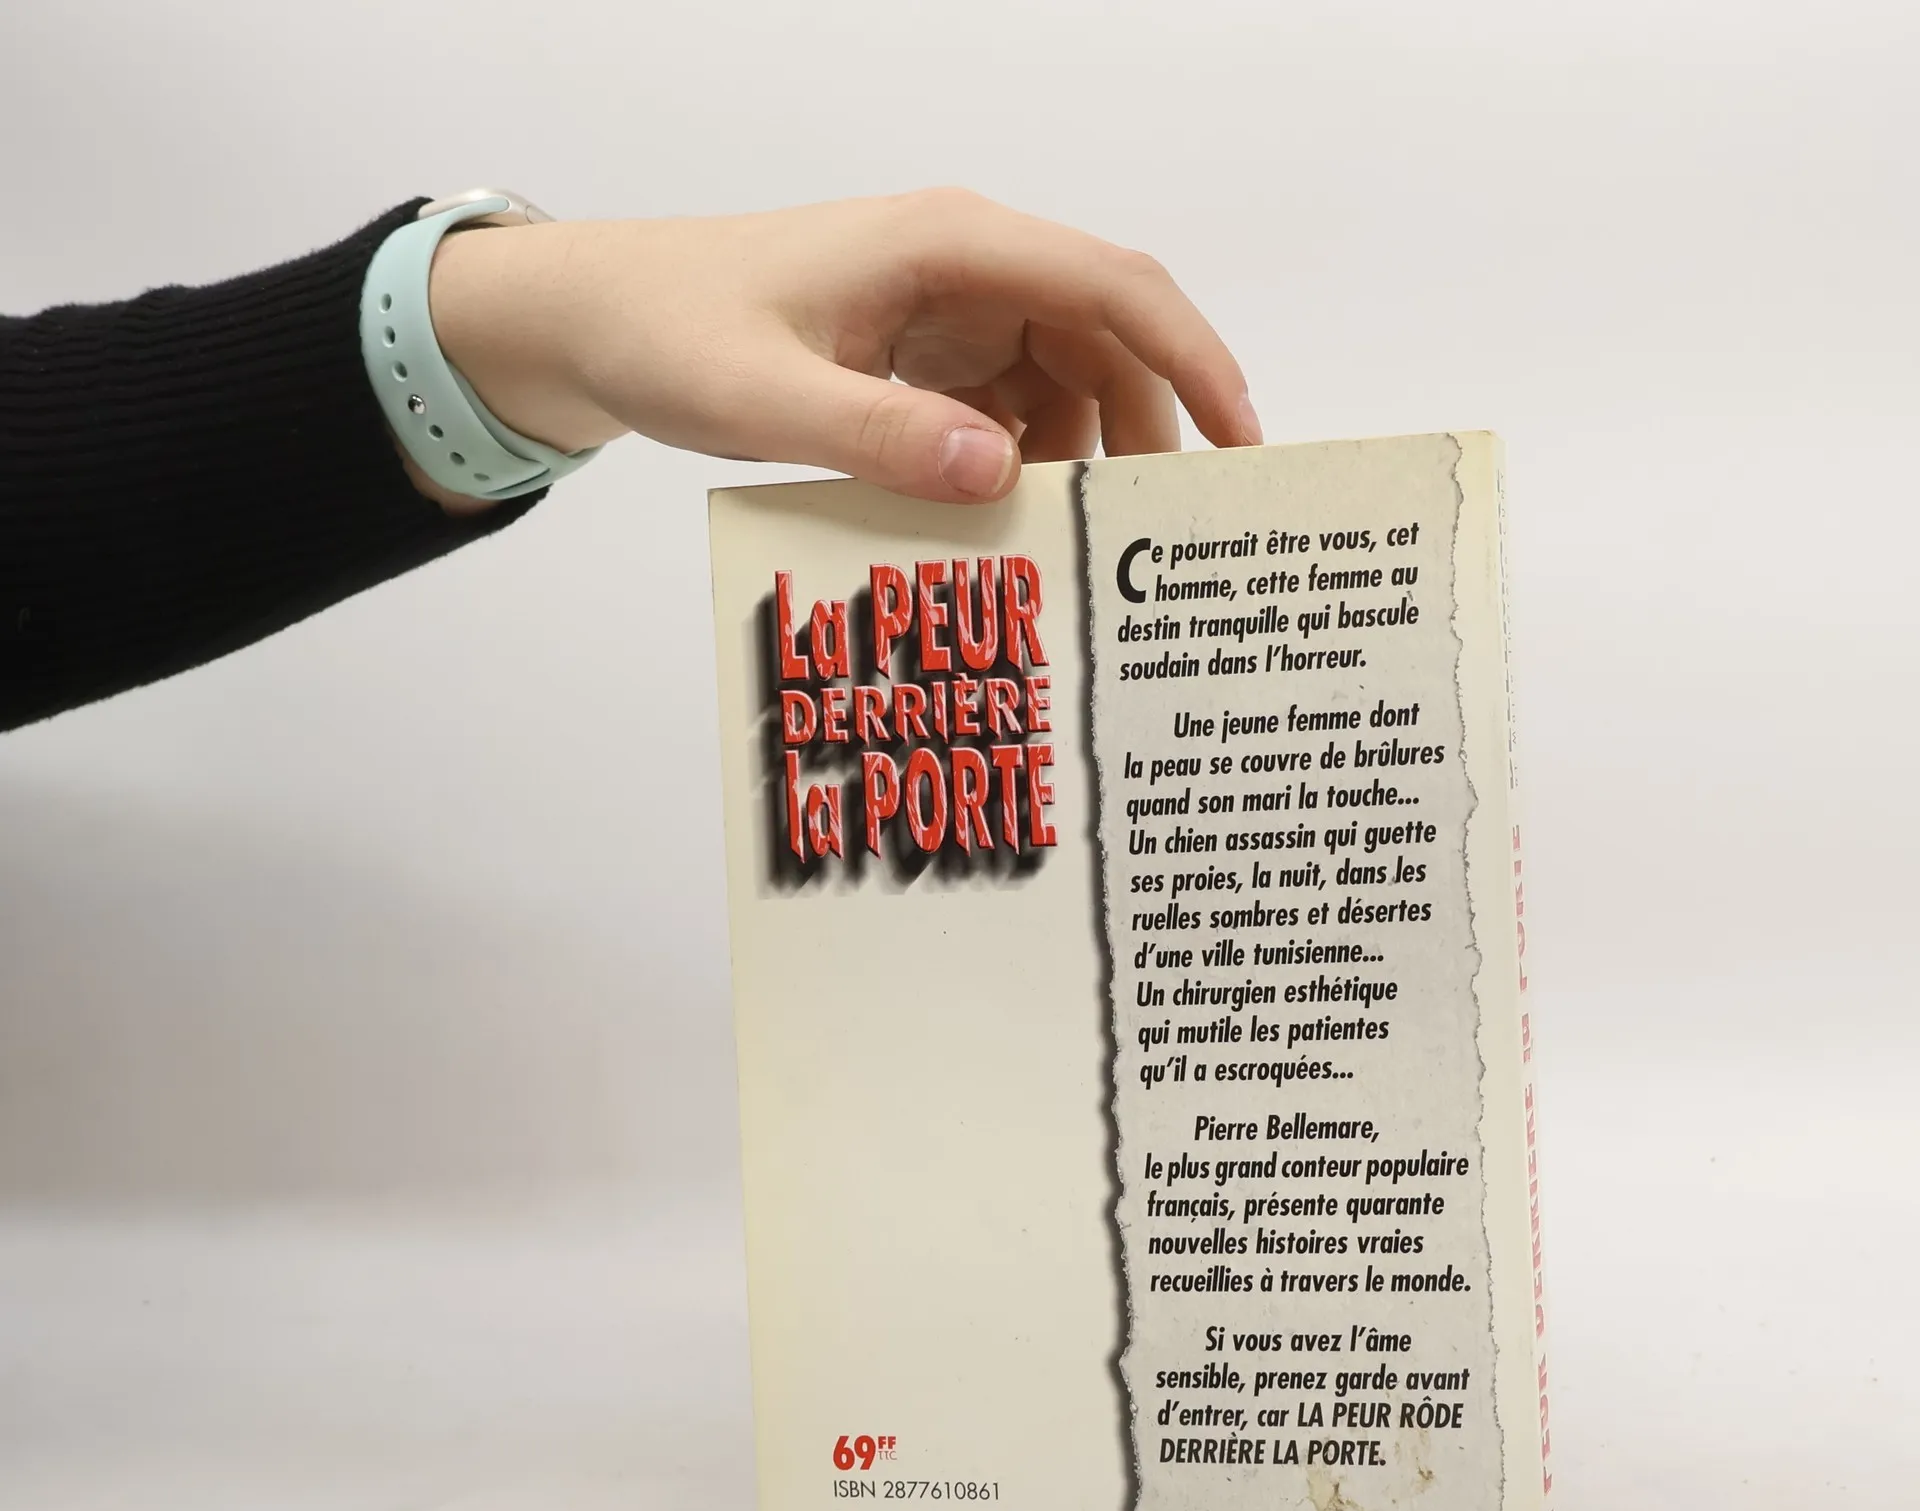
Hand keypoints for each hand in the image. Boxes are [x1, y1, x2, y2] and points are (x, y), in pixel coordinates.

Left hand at [423, 188, 1260, 506]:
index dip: (1194, 359)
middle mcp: (965, 268)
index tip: (1241, 444)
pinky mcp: (921, 356)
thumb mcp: (763, 394)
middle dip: (1147, 433)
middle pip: (1106, 342)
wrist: (595, 319)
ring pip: (1065, 383)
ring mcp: (946, 313)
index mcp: (949, 246)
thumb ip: (878, 435)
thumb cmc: (669, 331)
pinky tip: (1008, 530)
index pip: (1113, 287)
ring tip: (1083, 551)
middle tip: (1162, 540)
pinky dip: (1023, 469)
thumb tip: (1001, 477)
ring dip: (1083, 461)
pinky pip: (1008, 411)